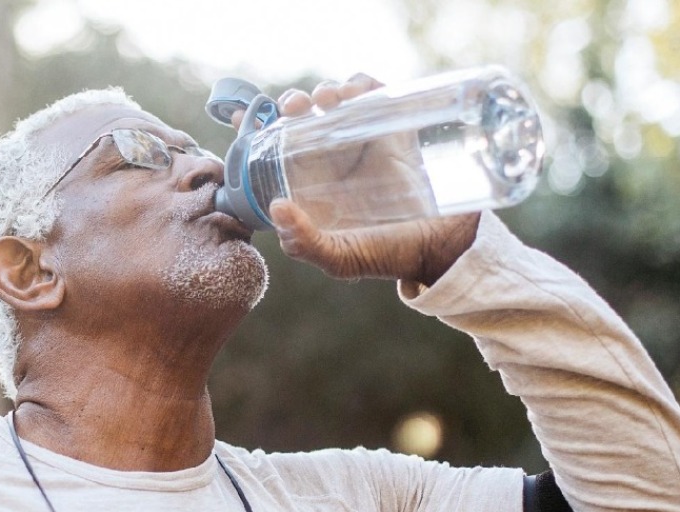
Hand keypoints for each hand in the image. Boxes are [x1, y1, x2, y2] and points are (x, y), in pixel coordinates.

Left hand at [259, 74, 478, 284]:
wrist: (440, 245)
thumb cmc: (386, 254)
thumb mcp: (340, 258)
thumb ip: (305, 243)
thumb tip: (277, 207)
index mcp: (309, 184)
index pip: (274, 149)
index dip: (254, 128)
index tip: (239, 117)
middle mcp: (331, 159)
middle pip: (301, 116)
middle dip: (291, 102)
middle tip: (294, 108)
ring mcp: (362, 141)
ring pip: (334, 100)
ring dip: (325, 90)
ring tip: (328, 100)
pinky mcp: (392, 127)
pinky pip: (372, 93)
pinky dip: (361, 84)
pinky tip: (354, 92)